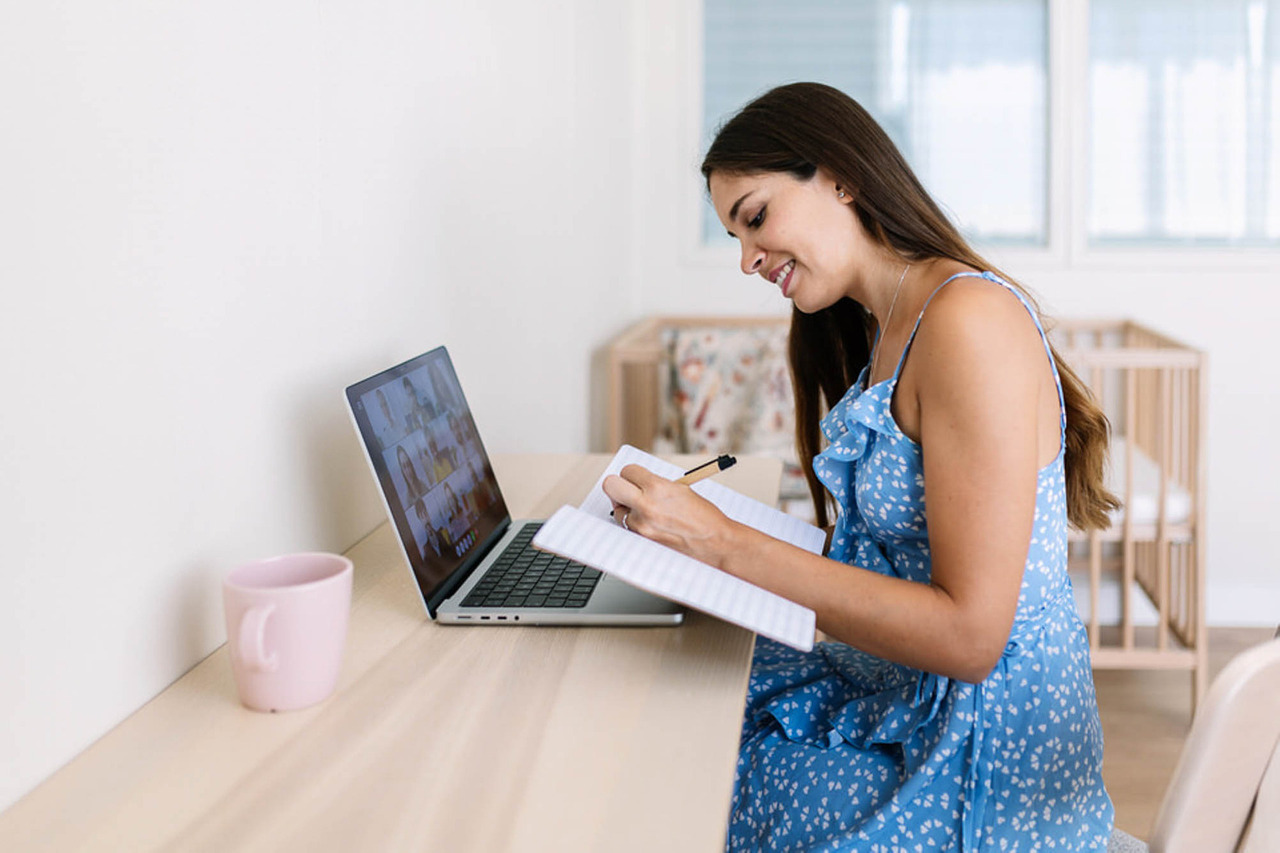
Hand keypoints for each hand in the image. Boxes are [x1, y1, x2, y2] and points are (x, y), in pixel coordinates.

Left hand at [601, 464, 735, 567]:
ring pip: (617, 509)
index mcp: (658, 487)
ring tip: (646, 511)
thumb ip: (656, 485)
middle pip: (610, 486)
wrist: (715, 543)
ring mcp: (641, 525)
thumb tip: (637, 484)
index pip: (628, 471)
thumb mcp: (681, 490)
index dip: (632, 473)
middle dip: (618, 485)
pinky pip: (627, 527)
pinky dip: (634, 523)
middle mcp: (646, 505)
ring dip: (627, 507)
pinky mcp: (642, 540)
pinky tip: (650, 523)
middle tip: (626, 489)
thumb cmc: (704, 518)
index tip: (636, 477)